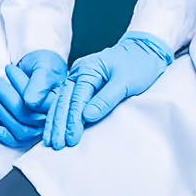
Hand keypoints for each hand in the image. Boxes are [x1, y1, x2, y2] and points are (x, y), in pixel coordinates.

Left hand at [0, 50, 66, 147]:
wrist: (40, 70)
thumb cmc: (45, 67)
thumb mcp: (45, 67)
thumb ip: (40, 83)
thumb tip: (30, 102)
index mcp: (58, 104)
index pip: (35, 100)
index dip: (19, 85)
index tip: (9, 68)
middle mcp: (49, 119)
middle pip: (24, 114)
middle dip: (4, 94)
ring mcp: (38, 127)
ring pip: (19, 127)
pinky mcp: (27, 131)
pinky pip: (17, 141)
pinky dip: (5, 137)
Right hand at [44, 31, 171, 149]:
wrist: (144, 51)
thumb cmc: (138, 64)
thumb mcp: (125, 82)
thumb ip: (106, 99)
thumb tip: (88, 116)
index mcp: (87, 69)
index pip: (76, 99)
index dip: (73, 120)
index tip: (71, 138)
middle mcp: (78, 73)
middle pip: (64, 100)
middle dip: (59, 123)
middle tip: (56, 144)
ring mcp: (78, 78)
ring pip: (61, 102)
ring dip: (55, 121)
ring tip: (51, 141)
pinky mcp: (82, 85)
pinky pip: (67, 101)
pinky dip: (59, 115)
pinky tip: (54, 128)